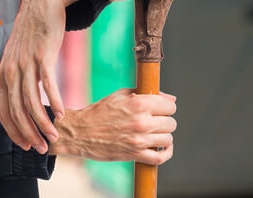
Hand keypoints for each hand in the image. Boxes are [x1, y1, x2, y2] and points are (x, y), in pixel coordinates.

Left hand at [0, 0, 85, 153]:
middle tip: (41, 149)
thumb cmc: (31, 35)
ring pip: (31, 102)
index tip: (25, 145)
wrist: (40, 4)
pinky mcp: (42, 55)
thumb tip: (23, 102)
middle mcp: (10, 71)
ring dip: (43, 123)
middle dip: (28, 134)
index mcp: (2, 74)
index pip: (3, 111)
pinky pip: (48, 85)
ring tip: (54, 137)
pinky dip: (54, 102)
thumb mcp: (17, 58)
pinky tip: (62, 114)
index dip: (13, 131)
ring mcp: (25, 63)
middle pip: (17, 111)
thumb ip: (17, 79)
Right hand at [51, 88, 176, 164]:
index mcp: (138, 103)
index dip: (166, 107)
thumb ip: (145, 94)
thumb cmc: (100, 111)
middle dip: (164, 121)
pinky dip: (166, 153)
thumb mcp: (120, 95)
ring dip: (162, 136)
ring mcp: (139, 140)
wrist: (81, 131)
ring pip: (168, 139)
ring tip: (151, 133)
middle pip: (171, 123)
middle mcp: (141, 121)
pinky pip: (162, 157)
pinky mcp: (136, 155)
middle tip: (153, 121)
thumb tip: (171, 99)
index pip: (170, 106)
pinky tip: (162, 147)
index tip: (160, 109)